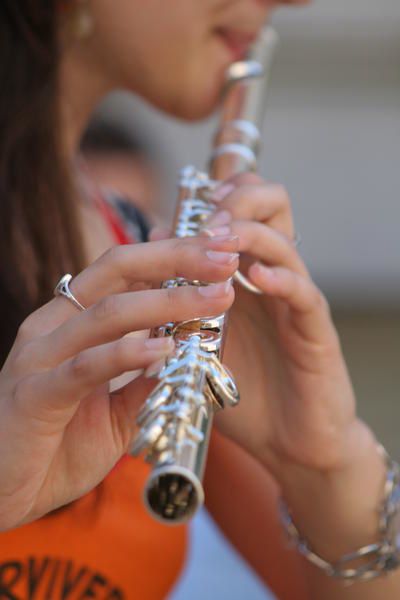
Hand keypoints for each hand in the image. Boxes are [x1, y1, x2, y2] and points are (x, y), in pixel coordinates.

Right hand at [0, 234, 238, 529]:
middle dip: (176, 258)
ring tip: (216, 300)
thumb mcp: (115, 408)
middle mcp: (54, 326)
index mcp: (72, 320)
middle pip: (117, 270)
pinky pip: (85, 367)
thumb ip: (146, 379)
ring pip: (107, 313)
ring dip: (168, 302)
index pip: (125, 270)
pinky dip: (126, 353)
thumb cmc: (56, 445)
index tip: (221, 249)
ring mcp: (40, 356)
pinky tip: (165, 347)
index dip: (174, 253)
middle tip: (226, 258)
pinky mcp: (35, 395)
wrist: (1, 493)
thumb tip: (190, 353)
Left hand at [205, 174, 372, 477]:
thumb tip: (152, 249)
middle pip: (272, 204)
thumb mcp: (200, 339)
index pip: (242, 207)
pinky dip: (281, 279)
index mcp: (245, 273)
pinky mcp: (315, 331)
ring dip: (249, 233)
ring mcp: (295, 301)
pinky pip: (305, 293)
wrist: (286, 442)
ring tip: (220, 239)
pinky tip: (255, 278)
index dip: (217, 196)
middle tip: (208, 220)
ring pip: (284, 242)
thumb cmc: (242, 389)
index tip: (186, 208)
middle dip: (238, 198)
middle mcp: (273, 277)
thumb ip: (179, 297)